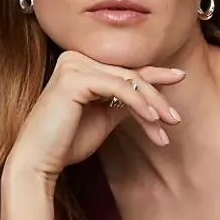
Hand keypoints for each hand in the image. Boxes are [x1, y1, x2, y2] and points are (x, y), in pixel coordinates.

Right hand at [8, 51, 185, 178]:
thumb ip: (123, 102)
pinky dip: (139, 104)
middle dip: (157, 97)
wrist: (40, 160)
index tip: (179, 78)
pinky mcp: (74, 78)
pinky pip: (118, 88)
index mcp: (80, 65)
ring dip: (152, 104)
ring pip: (127, 81)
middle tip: (176, 118)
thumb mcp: (104, 117)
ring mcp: (73, 65)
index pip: (124, 70)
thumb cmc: (67, 142)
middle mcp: (75, 58)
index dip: (154, 75)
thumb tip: (152, 95)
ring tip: (168, 125)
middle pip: (129, 75)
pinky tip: (153, 121)